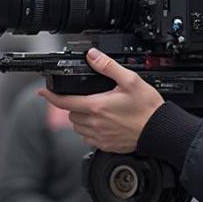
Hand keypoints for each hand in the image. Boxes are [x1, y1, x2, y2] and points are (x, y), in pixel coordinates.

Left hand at [38, 48, 163, 152]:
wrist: (159, 130)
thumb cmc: (147, 108)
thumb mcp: (130, 80)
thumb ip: (108, 67)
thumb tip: (93, 56)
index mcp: (97, 106)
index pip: (64, 102)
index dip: (50, 96)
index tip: (43, 92)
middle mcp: (95, 123)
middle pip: (71, 114)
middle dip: (73, 105)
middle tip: (87, 98)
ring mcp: (99, 136)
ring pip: (78, 127)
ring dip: (81, 118)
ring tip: (96, 111)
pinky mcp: (105, 146)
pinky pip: (88, 139)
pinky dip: (89, 131)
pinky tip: (102, 124)